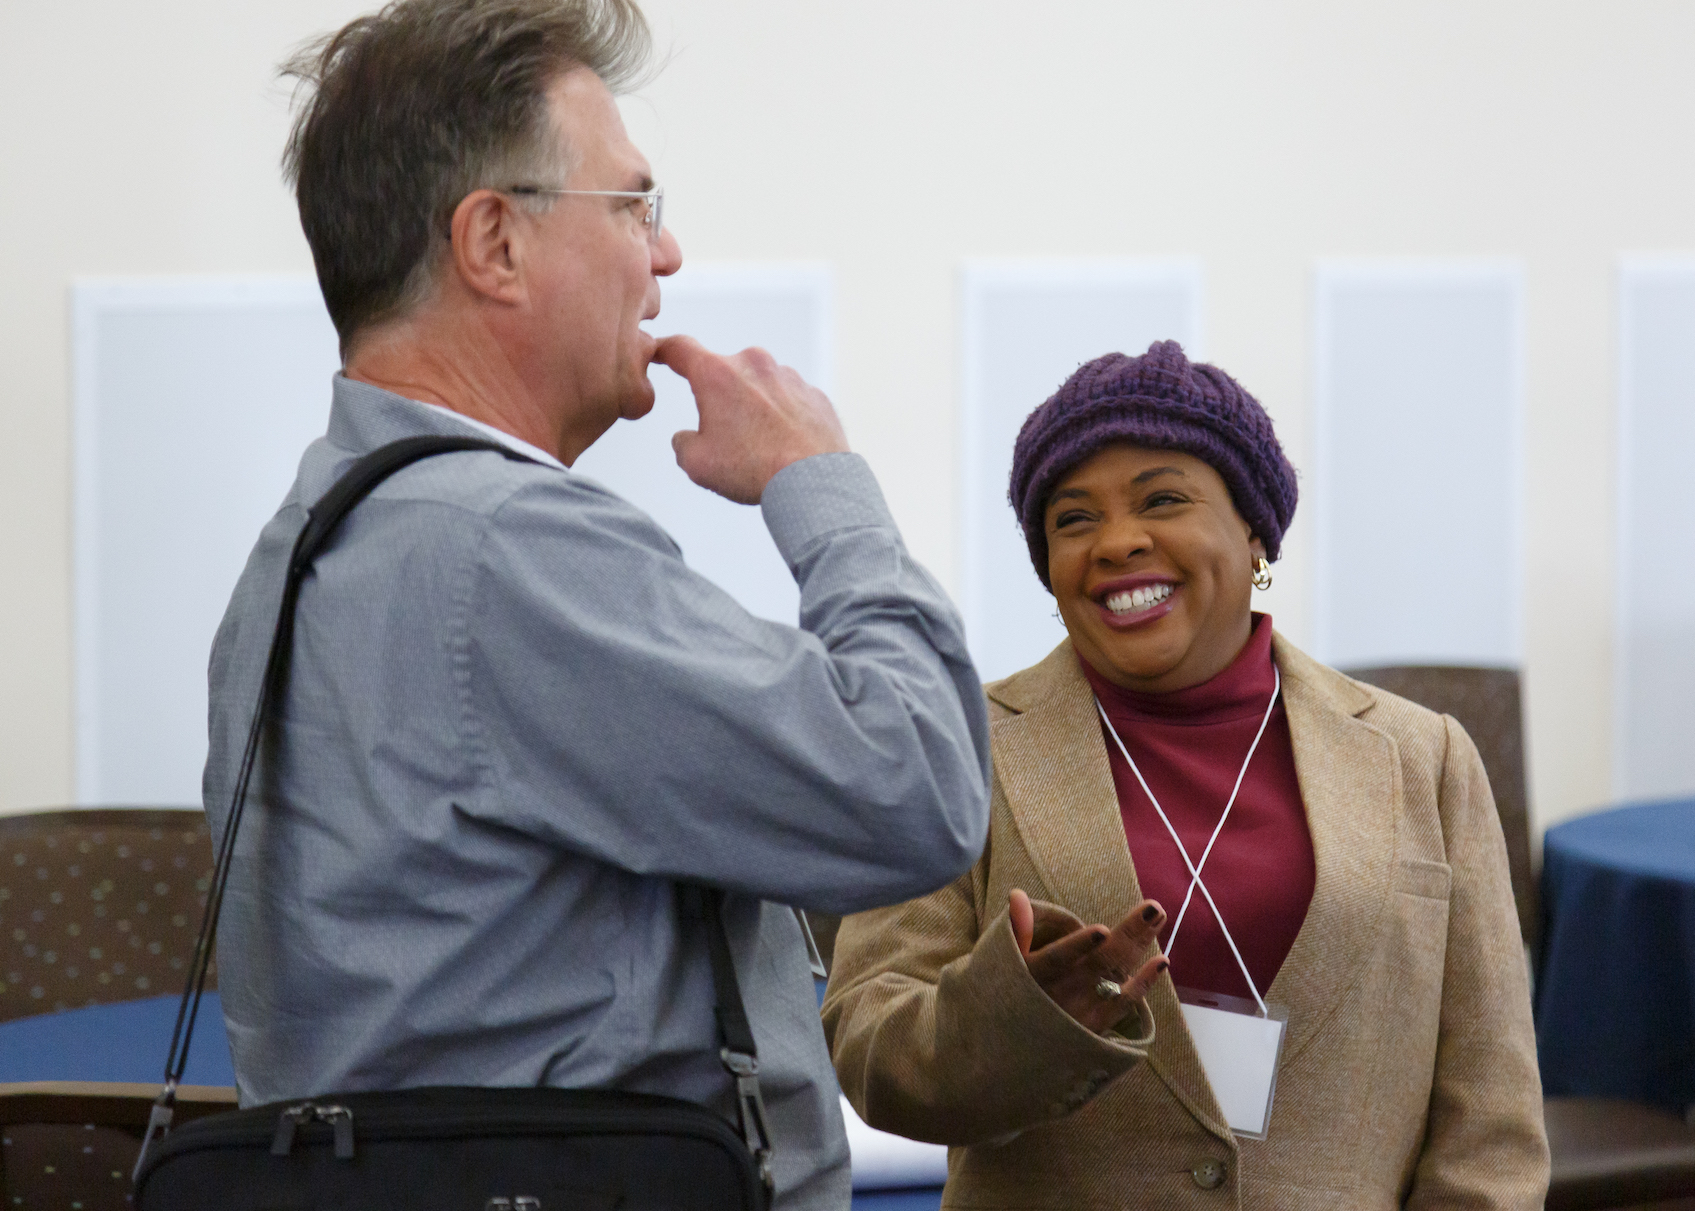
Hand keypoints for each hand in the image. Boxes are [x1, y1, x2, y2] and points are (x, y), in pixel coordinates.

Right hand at [652, 335, 848, 504]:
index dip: (663, 350)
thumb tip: (687, 438)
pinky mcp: (813, 393)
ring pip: (758, 386)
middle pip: (723, 373)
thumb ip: (682, 443)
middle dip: (719, 398)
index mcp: (717, 374)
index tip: (660, 353)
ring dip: (752, 407)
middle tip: (725, 436)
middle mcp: (753, 363)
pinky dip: (781, 416)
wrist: (814, 481)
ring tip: (759, 446)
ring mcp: (788, 376)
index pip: (679, 348)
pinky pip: (788, 400)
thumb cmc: (755, 470)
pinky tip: (783, 445)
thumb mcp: (696, 463)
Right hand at [1009, 888, 1168, 1033]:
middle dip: (1128, 933)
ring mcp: (1083, 1011)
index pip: (1056, 960)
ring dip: (1139, 944)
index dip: (1077, 946)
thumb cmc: (1018, 990)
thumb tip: (1017, 895)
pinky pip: (1126, 1003)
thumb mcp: (1008, 962)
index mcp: (1035, 976)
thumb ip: (1017, 928)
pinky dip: (1145, 982)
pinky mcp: (1098, 1025)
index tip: (1101, 930)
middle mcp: (1061, 995)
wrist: (1019, 1048)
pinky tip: (1162, 960)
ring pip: (1117, 975)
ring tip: (1158, 915)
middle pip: (1100, 962)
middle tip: (1154, 907)